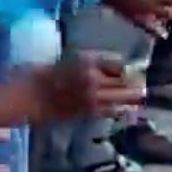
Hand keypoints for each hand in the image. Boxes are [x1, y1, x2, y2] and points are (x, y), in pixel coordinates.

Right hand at [28, 55, 144, 123]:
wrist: (28, 96)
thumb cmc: (43, 73)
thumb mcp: (68, 59)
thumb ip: (90, 63)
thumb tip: (110, 67)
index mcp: (87, 61)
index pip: (117, 64)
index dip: (125, 67)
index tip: (132, 69)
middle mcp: (93, 78)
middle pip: (122, 80)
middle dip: (133, 82)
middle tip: (142, 84)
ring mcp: (91, 96)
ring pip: (119, 96)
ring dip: (131, 96)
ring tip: (141, 96)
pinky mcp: (87, 112)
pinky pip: (109, 111)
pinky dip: (120, 110)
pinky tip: (128, 111)